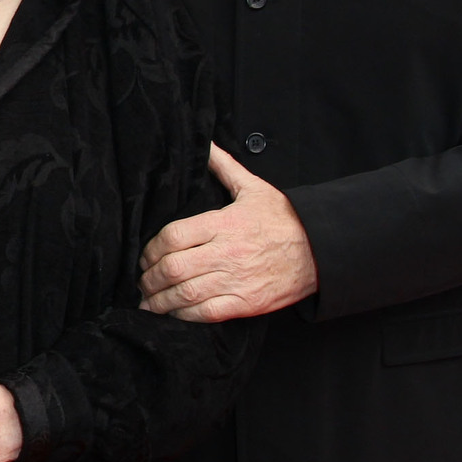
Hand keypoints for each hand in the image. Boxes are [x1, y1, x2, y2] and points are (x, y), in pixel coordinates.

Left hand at [140, 144, 318, 319]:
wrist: (320, 250)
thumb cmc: (285, 219)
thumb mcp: (253, 188)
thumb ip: (224, 167)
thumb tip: (206, 146)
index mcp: (223, 223)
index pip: (172, 236)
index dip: (150, 250)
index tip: (145, 257)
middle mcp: (226, 252)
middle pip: (173, 267)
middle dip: (149, 278)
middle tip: (141, 282)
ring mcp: (236, 279)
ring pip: (185, 293)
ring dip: (160, 301)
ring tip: (148, 302)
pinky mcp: (246, 302)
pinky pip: (206, 313)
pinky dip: (184, 316)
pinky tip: (174, 314)